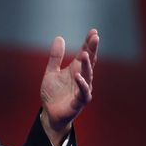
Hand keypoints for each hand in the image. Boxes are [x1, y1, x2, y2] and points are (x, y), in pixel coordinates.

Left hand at [40, 29, 98, 145]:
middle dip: (92, 50)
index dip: (89, 44)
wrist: (50, 113)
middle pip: (89, 62)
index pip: (85, 54)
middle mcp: (82, 78)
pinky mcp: (79, 102)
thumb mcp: (51, 72)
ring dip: (88, 65)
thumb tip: (60, 38)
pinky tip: (78, 76)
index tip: (94, 32)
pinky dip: (81, 84)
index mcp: (76, 70)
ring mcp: (82, 90)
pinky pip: (83, 93)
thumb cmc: (53, 93)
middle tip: (95, 37)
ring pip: (88, 76)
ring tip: (85, 53)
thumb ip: (55, 57)